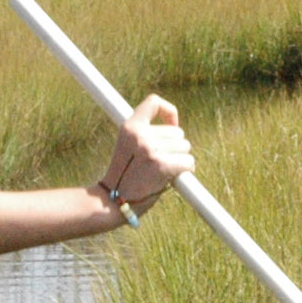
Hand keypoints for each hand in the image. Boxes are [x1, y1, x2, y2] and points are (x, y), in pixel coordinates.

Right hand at [99, 95, 193, 217]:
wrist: (113, 200)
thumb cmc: (126, 176)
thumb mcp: (129, 147)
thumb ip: (147, 134)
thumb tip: (176, 130)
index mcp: (129, 126)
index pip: (153, 102)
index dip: (169, 112)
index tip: (171, 125)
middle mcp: (139, 134)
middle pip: (178, 132)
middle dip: (175, 148)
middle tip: (159, 162)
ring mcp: (150, 149)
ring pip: (185, 147)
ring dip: (179, 160)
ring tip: (162, 171)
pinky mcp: (160, 165)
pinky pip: (188, 162)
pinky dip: (185, 170)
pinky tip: (172, 178)